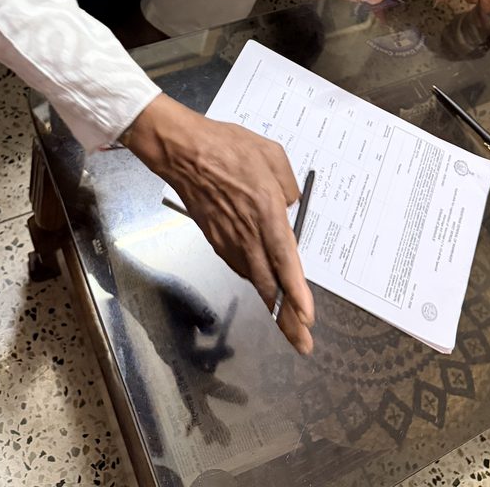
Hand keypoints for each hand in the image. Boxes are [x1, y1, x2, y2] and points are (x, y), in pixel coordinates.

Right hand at [122, 94, 315, 353]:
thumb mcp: (271, 153)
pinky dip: (255, 282)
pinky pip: (240, 266)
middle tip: (303, 343)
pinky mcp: (216, 239)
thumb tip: (290, 205)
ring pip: (254, 279)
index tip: (307, 317)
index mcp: (265, 212)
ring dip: (272, 304)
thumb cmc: (227, 146)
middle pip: (269, 284)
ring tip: (289, 325)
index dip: (296, 292)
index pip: (285, 260)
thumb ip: (288, 183)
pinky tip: (264, 286)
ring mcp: (229, 240)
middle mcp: (247, 234)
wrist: (182, 152)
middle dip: (286, 318)